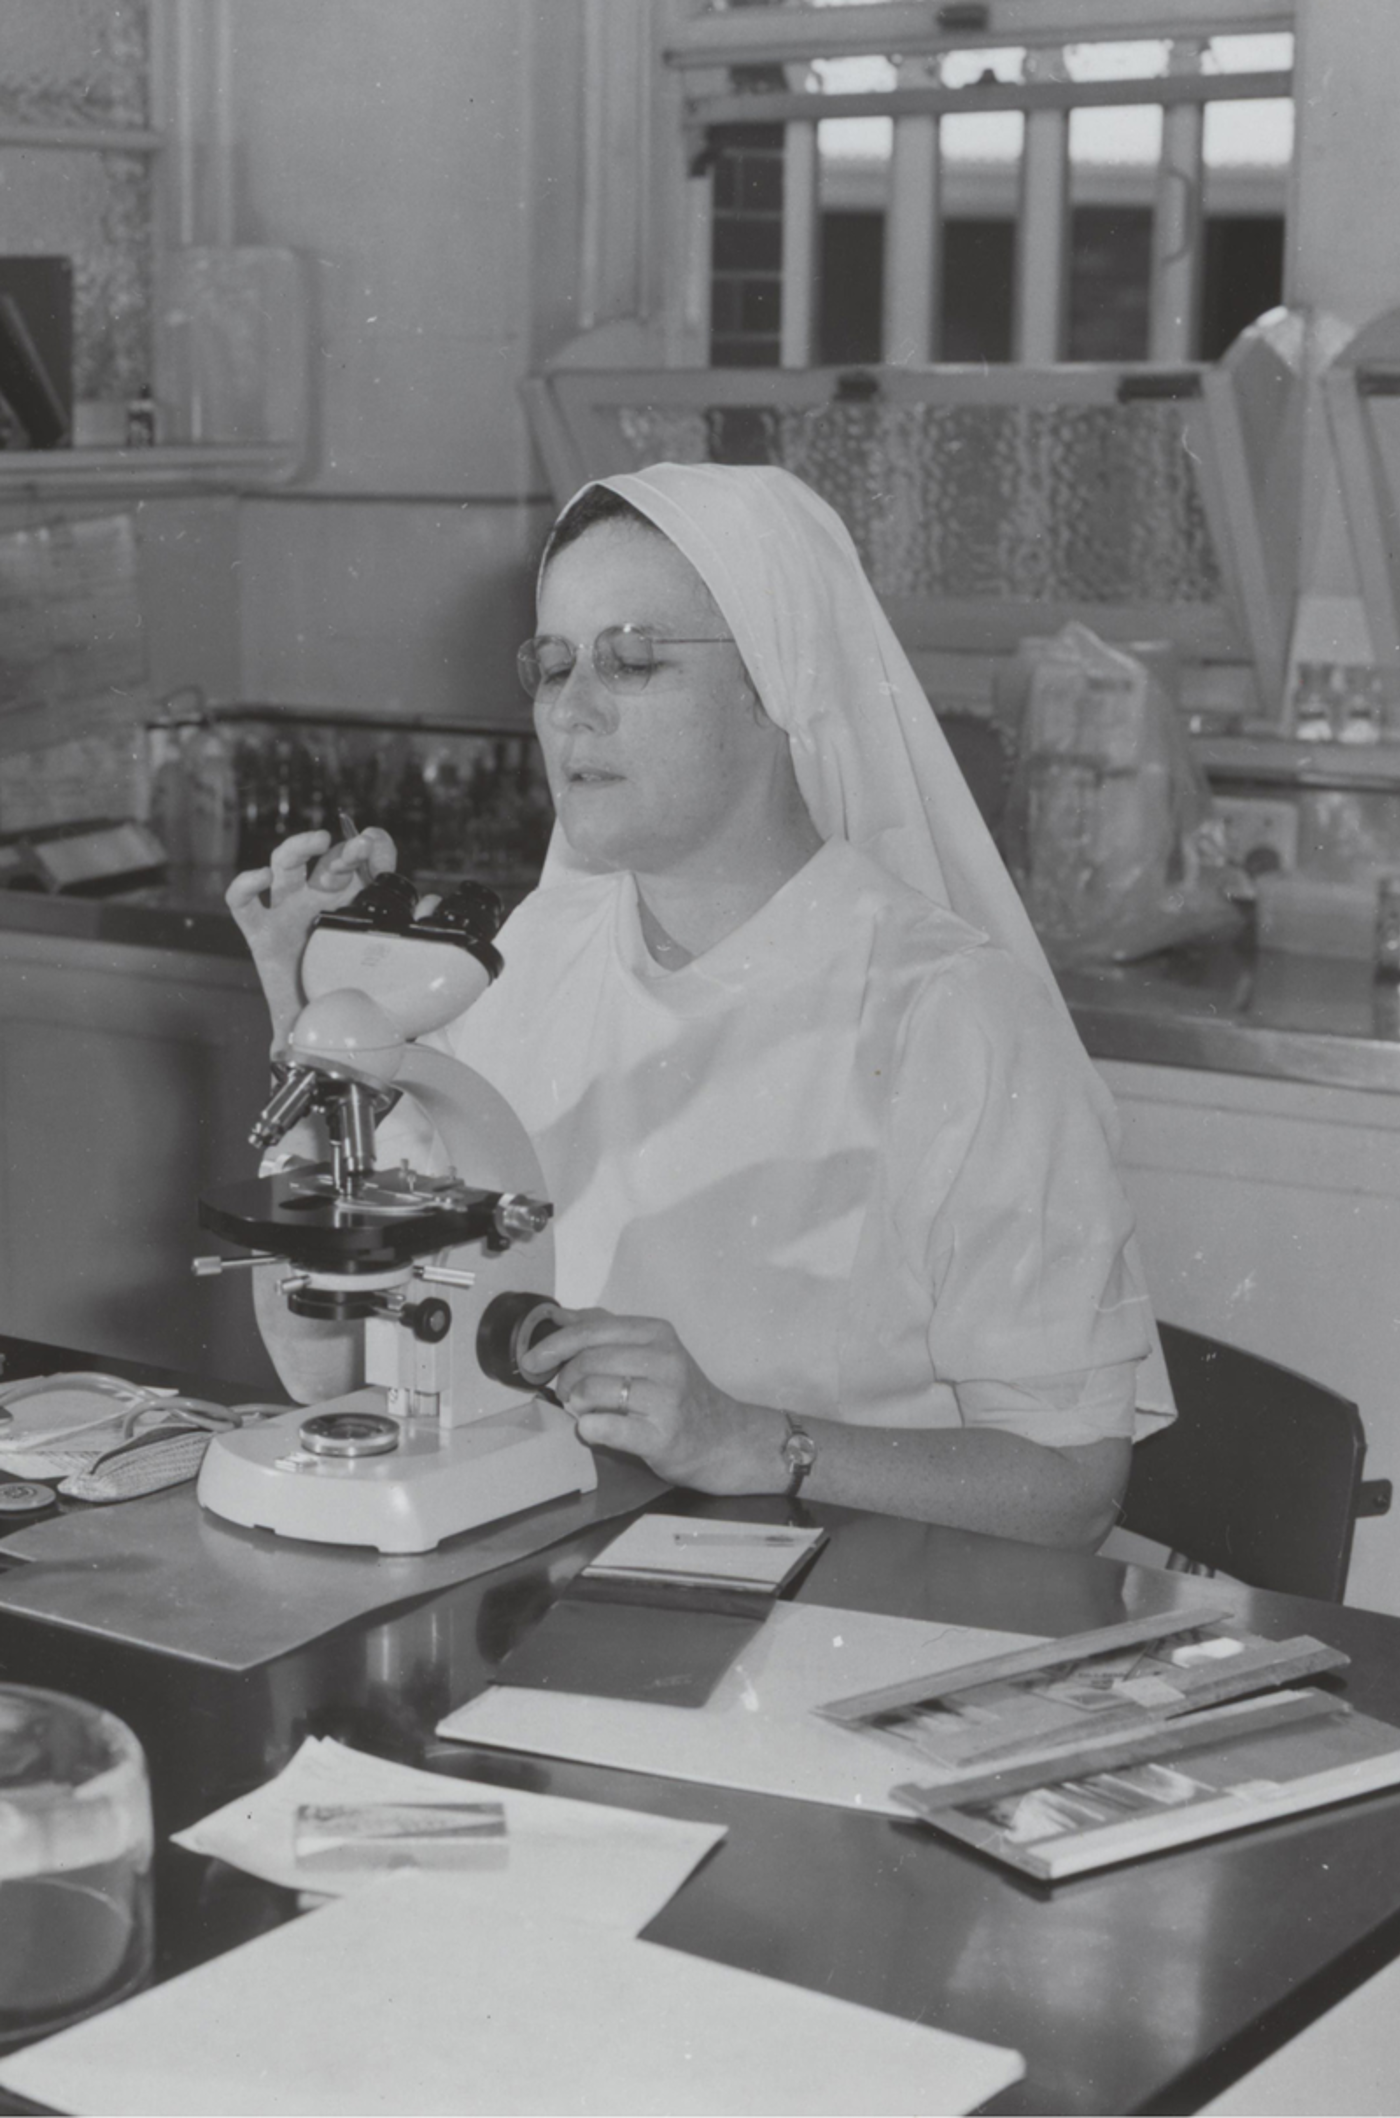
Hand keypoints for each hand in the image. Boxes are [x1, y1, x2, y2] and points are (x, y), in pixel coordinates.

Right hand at [226, 827, 396, 1047]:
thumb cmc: (352, 996)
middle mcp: (321, 900)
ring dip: (299, 847)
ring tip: (318, 841)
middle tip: (360, 849)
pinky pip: (242, 903)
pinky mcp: (261, 933)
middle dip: (344, 850)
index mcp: (354, 902)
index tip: (377, 847)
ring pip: (285, 864)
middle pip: (328, 859)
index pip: (365, 860)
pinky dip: (245, 885)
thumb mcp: (387, 972)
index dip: (374, 847)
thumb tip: (432, 907)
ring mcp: (289, 913)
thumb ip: (415, 941)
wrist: (320, 1033)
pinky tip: (261, 878)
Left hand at [522, 1308, 785, 1494]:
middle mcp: (665, 1361)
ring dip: (577, 1405)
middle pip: (587, 1361)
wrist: (722, 1438)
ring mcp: (666, 1399)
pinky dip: (590, 1429)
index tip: (530, 1360)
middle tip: (566, 1394)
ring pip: (591, 1393)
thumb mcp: (650, 1351)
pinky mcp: (661, 1436)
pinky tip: (595, 1429)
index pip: (591, 1330)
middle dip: (564, 1379)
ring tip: (587, 1411)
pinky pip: (605, 1428)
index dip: (553, 1344)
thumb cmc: (677, 1395)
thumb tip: (557, 1315)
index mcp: (657, 1334)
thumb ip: (604, 1330)